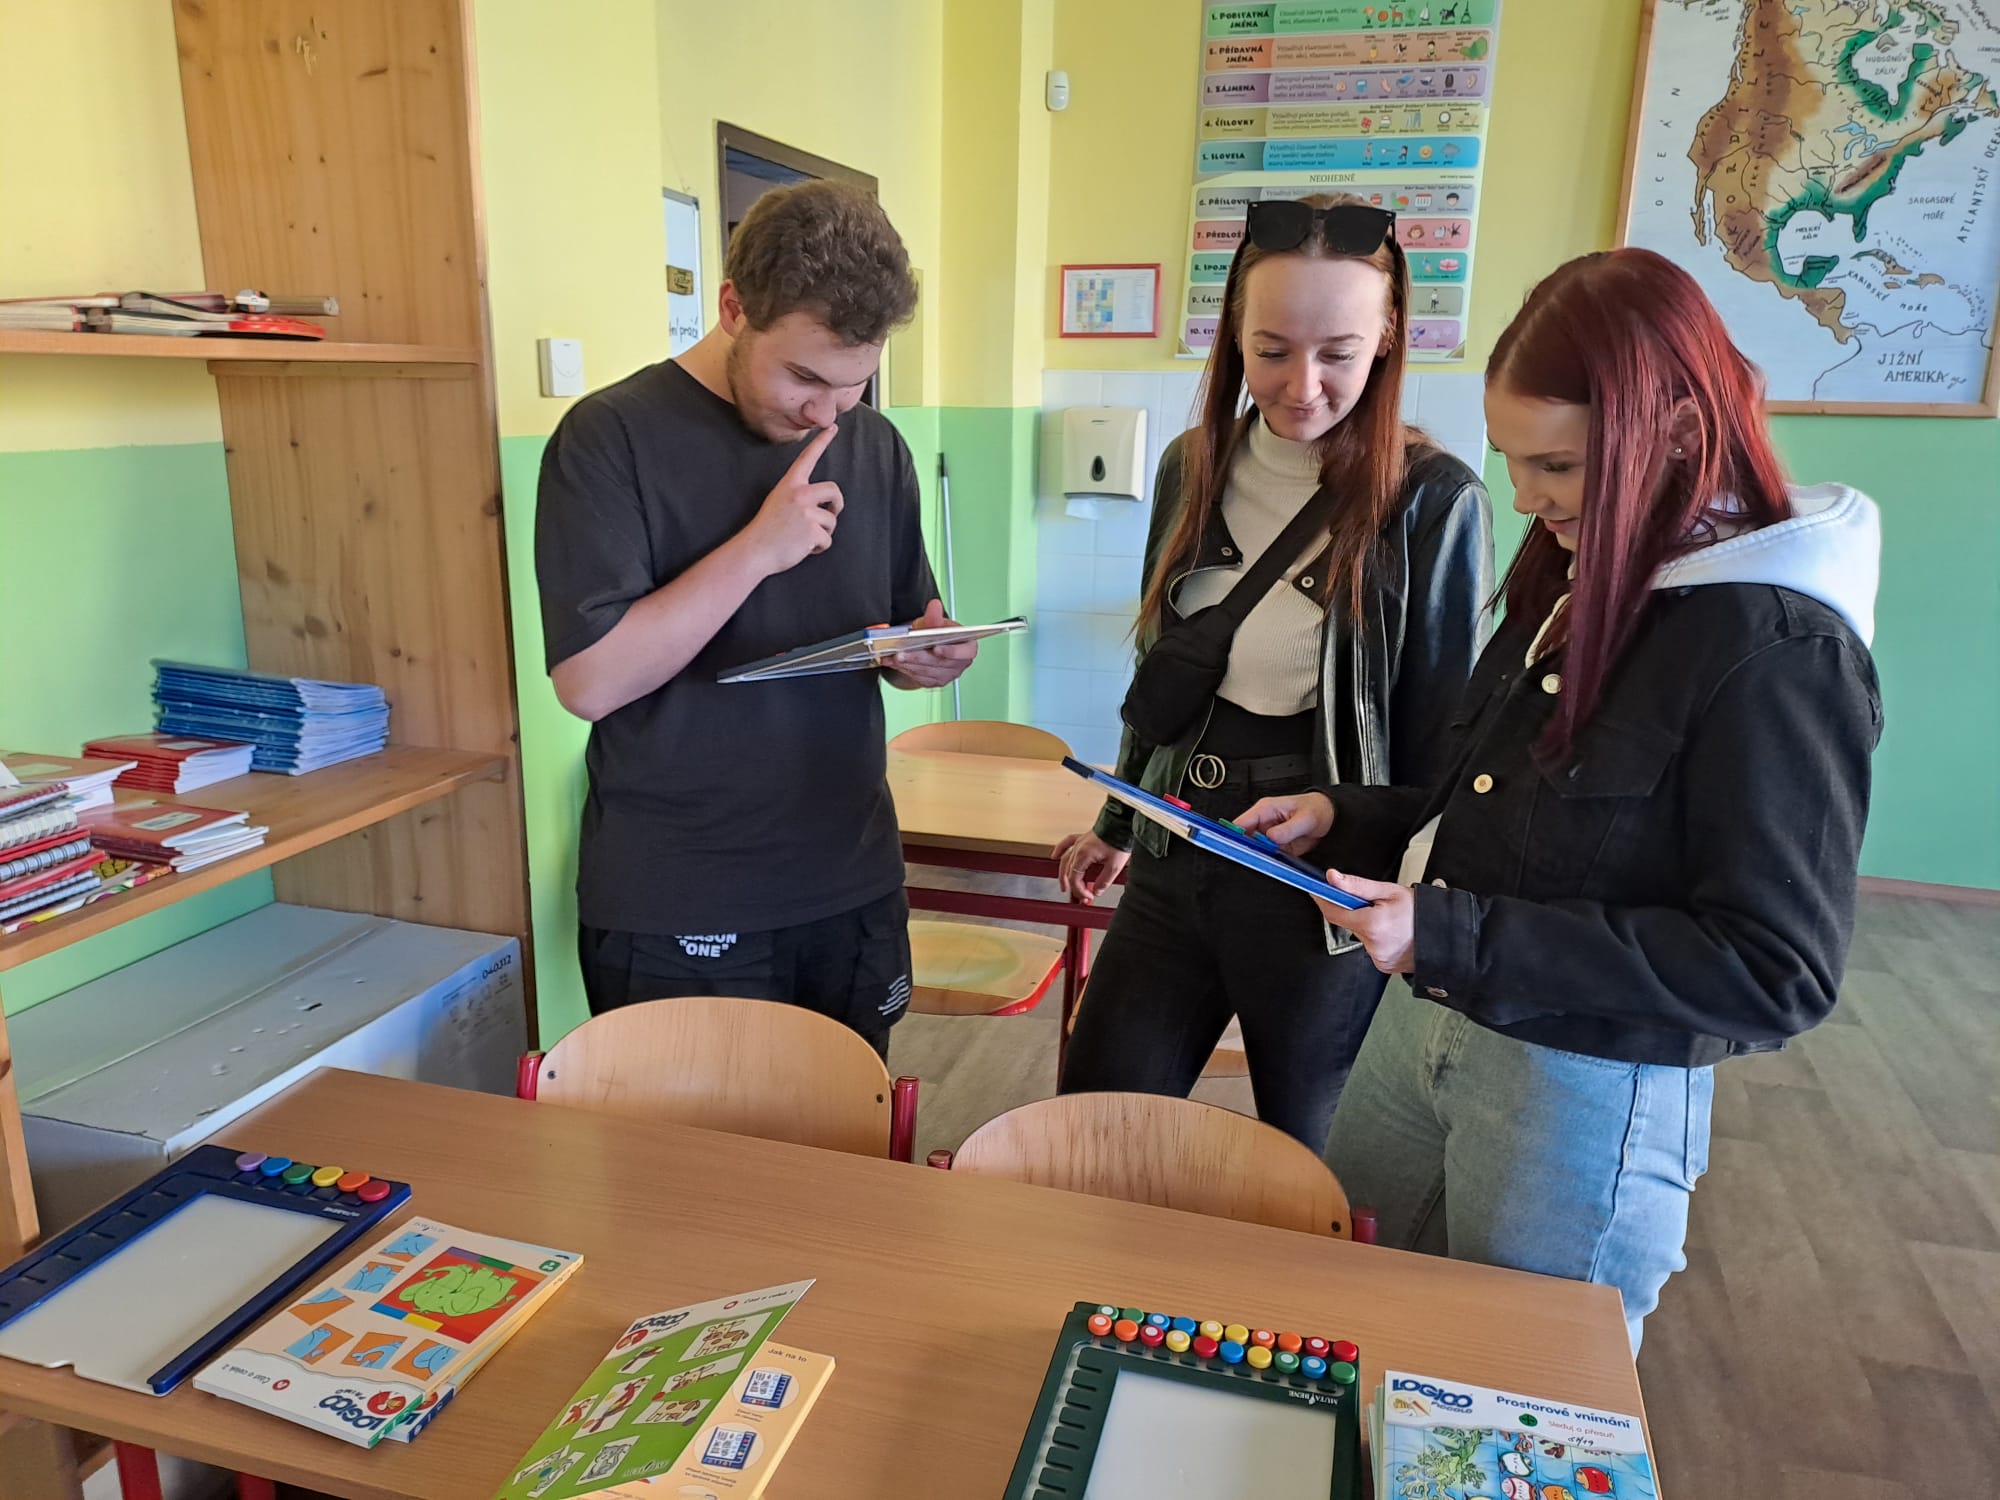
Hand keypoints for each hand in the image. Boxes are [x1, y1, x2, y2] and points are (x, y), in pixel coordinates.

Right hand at [741, 425, 842, 577]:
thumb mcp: (778, 501)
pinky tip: (803, 548)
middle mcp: (800, 494)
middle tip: (829, 515)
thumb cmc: (767, 529)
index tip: (832, 426)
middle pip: (834, 490)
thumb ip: (798, 496)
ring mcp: (806, 511)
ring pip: (832, 521)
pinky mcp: (812, 530)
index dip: (821, 442)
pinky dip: (819, 548)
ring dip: (823, 532)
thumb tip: (823, 504)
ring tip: (803, 537)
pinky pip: (827, 540)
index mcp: (790, 484)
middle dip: (837, 505)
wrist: (755, 550)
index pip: (808, 458)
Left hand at [882, 598, 979, 688]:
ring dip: (908, 664)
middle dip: (919, 657)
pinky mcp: (932, 681)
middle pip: (940, 663)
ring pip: (926, 672)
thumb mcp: (935, 622)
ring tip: (894, 656)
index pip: (966, 652)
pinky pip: (918, 677)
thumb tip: (935, 605)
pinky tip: (893, 662)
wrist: (930, 644)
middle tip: (902, 653)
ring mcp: (946, 675)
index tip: (936, 648)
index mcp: (968, 647)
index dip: (952, 652)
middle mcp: (959, 663)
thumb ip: (934, 616)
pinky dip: (904, 669)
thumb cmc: (938, 632)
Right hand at [1053, 831, 1130, 902]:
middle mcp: (1078, 848)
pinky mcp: (1083, 838)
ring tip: (1065, 886)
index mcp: (1083, 855)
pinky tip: (1055, 856)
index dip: (1080, 891)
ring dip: (1064, 875)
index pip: (1075, 879)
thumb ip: (1104, 881)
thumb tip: (1097, 891)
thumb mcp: (1114, 866)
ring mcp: (1079, 843)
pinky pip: (1066, 843)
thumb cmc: (1119, 841)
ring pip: (1065, 861)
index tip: (1089, 897)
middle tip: (1078, 898)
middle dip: (1074, 887)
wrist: (1122, 824)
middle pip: (1069, 872)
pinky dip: (1059, 850)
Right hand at [1236, 792, 1334, 855]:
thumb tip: (1271, 837)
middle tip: (1254, 859)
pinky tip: (1275, 864)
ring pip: (1255, 849)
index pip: (1242, 822)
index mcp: (1266, 809)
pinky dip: (1269, 862)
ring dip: (1259, 857)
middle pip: (1245, 839)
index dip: (1234, 835)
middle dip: (1247, 850)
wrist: (1330, 817)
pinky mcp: (1277, 846)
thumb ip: (1288, 829)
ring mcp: (1270, 835)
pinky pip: (1267, 856)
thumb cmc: (1317, 809)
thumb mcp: (1305, 818)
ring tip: (1269, 861)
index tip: (1235, 847)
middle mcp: (1265, 823)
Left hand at [1310, 869, 1415, 974]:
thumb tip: (1333, 878)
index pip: (1334, 912)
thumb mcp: (1391, 891)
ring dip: (1369, 926)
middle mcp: (1373, 945)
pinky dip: (1378, 938)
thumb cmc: (1423, 912)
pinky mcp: (1383, 965)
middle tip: (1376, 904)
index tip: (1316, 890)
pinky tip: (1394, 933)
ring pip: (1362, 936)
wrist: (1446, 936)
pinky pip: (1372, 948)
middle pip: (1350, 923)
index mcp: (1373, 925)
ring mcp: (1378, 957)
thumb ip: (1358, 885)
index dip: (1323, 900)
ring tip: (1392, 920)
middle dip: (1357, 912)